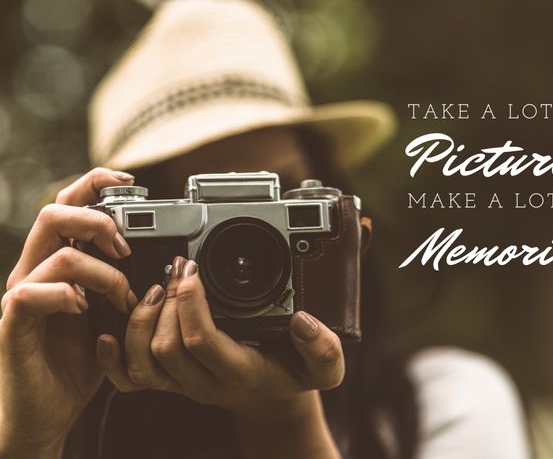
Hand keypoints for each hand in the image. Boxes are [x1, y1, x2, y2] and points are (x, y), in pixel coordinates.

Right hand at [0, 168, 137, 457]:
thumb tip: (166, 262)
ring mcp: (23, 296)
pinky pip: (31, 295)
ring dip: (101, 271)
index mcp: (58, 261)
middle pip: (53, 213)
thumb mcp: (113, 313)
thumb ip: (126, 283)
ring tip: (121, 297)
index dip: (95, 184)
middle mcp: (36, 271)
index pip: (70, 205)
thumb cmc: (81, 358)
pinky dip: (64, 296)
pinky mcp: (13, 325)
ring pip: (57, 254)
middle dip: (97, 219)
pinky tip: (84, 310)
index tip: (131, 181)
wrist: (47, 409)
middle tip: (126, 246)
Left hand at [97, 256, 344, 412]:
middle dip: (166, 303)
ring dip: (142, 321)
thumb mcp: (323, 368)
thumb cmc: (292, 376)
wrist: (271, 401)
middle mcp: (205, 382)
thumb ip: (324, 348)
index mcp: (240, 372)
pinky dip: (114, 356)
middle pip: (166, 348)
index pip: (201, 341)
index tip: (192, 269)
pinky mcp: (169, 382)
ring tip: (156, 288)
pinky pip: (130, 379)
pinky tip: (111, 332)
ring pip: (143, 362)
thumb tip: (303, 320)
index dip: (190, 303)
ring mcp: (183, 385)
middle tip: (176, 267)